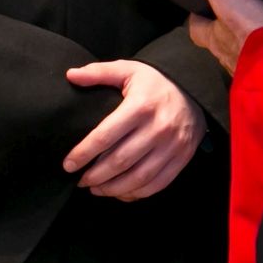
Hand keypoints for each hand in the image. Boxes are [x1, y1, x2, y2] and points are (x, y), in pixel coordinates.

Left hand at [61, 60, 202, 200]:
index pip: (105, 136)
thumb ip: (98, 73)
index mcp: (140, 106)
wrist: (194, 89)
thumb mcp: (128, 69)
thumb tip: (70, 75)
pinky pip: (158, 183)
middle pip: (120, 161)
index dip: (83, 153)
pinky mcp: (182, 158)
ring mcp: (172, 146)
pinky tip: (121, 193)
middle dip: (95, 176)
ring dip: (113, 189)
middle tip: (80, 180)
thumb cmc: (155, 81)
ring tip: (96, 189)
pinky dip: (137, 193)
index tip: (68, 165)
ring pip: (138, 178)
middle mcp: (157, 128)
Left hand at [172, 0, 262, 75]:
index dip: (195, 19)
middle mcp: (228, 55)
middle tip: (225, 23)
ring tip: (251, 36)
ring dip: (242, 47)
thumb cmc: (253, 34)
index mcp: (215, 37)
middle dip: (220, 34)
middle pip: (217, 44)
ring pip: (238, 55)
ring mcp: (249, 66)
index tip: (194, 12)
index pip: (196, 29)